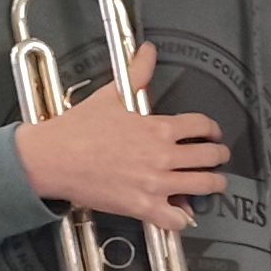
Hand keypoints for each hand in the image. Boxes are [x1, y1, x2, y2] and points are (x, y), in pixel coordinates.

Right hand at [13, 43, 225, 229]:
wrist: (52, 159)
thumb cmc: (78, 128)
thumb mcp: (110, 96)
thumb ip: (136, 74)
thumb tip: (148, 51)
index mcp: (158, 128)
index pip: (202, 126)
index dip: (212, 129)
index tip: (212, 133)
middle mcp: (163, 156)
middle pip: (210, 156)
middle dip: (219, 155)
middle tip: (218, 157)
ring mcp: (155, 184)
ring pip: (204, 186)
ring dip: (214, 184)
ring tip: (214, 182)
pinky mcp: (143, 207)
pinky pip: (177, 219)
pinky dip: (183, 217)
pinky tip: (182, 211)